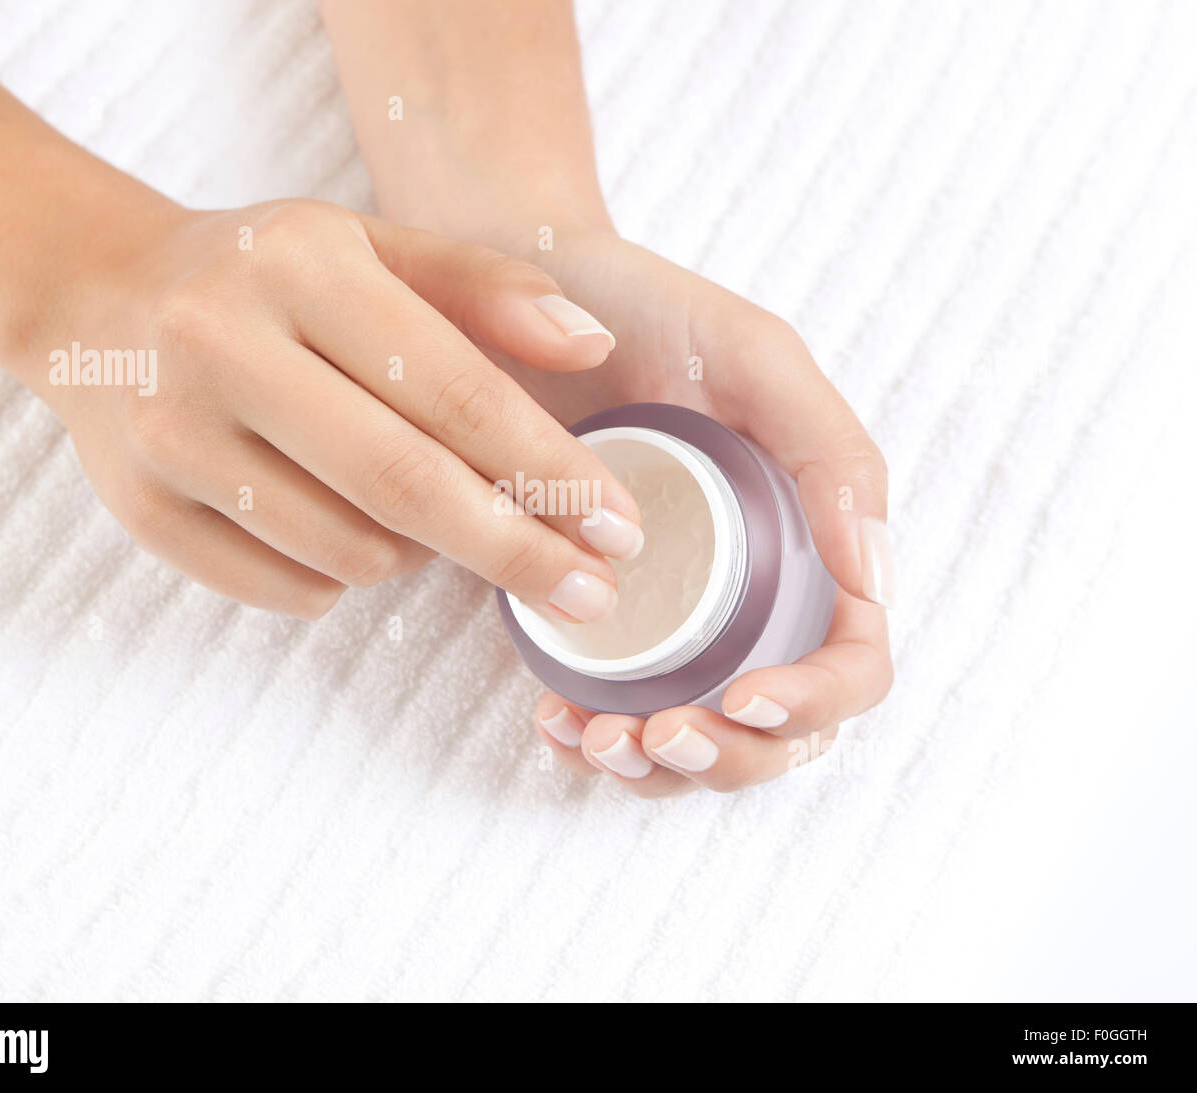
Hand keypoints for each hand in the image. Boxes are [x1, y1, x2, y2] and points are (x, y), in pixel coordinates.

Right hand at [23, 201, 645, 619]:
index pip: (453, 391)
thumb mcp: (373, 248)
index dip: (550, 472)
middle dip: (517, 552)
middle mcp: (222, 346)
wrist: (97, 299)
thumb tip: (594, 347)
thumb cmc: (265, 276)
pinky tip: (346, 530)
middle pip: (405, 487)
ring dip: (420, 555)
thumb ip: (487, 289)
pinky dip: (344, 578)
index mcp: (300, 268)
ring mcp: (172, 436)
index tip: (621, 530)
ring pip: (350, 552)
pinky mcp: (142, 511)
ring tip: (428, 515)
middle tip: (590, 594)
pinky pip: (288, 589)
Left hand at [509, 230, 894, 795]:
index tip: (747, 698)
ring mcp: (671, 614)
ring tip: (594, 738)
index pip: (850, 659)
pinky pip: (613, 709)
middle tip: (655, 735)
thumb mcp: (753, 358)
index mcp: (806, 543)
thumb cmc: (642, 312)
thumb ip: (832, 453)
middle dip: (727, 757)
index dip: (816, 702)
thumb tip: (877, 581)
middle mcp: (747, 594)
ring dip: (654, 768)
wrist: (519, 294)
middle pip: (775, 729)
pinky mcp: (595, 617)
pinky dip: (589, 736)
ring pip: (694, 736)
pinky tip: (552, 719)